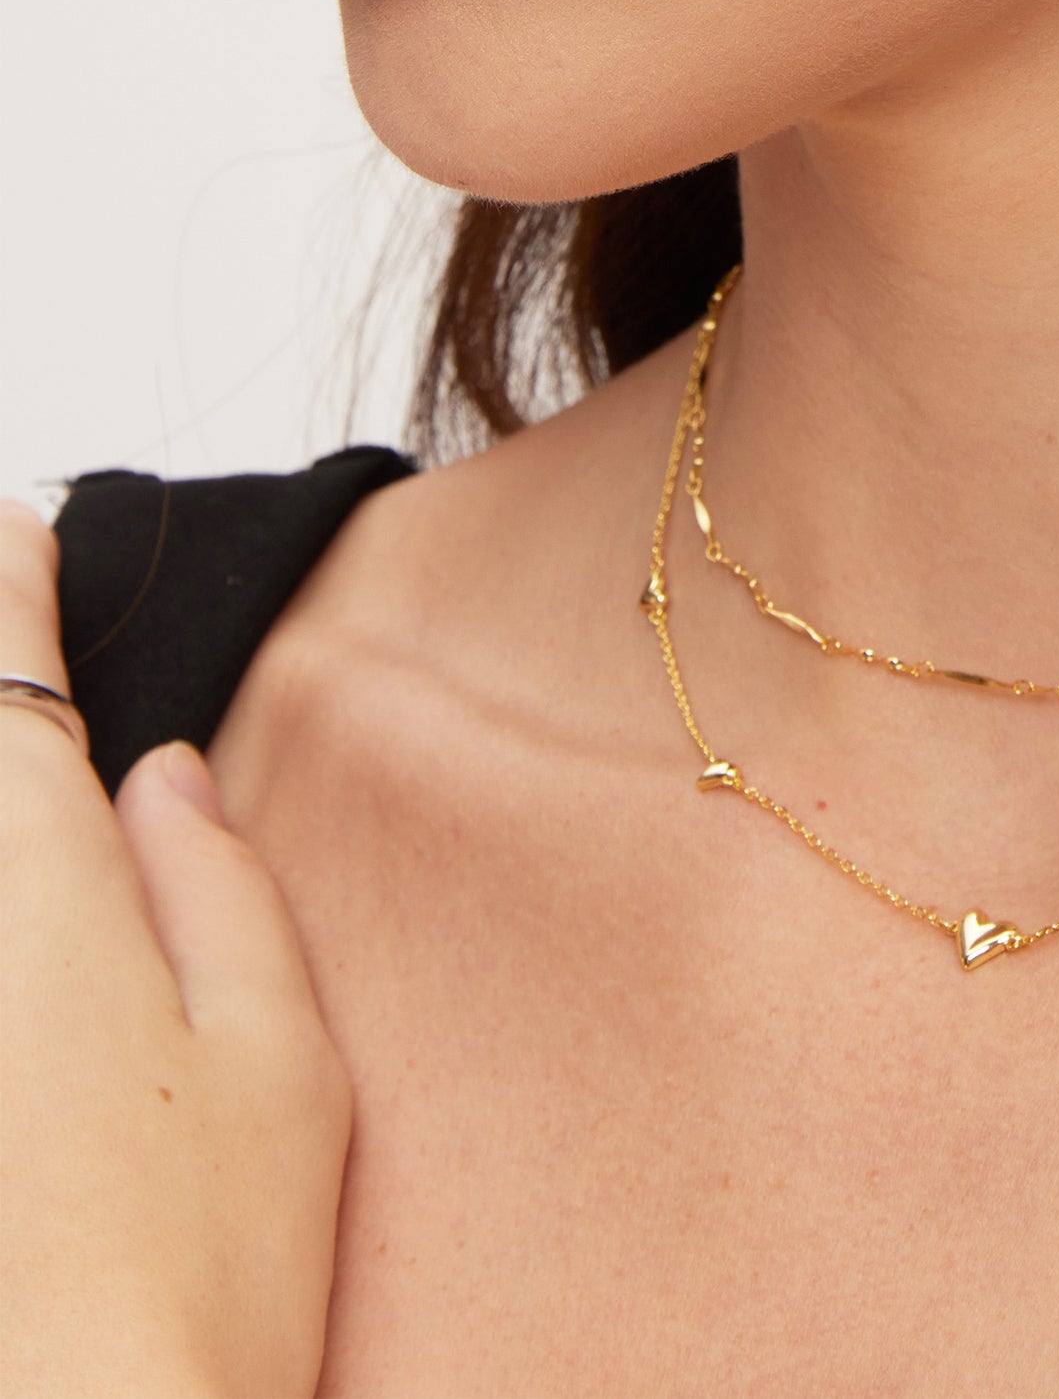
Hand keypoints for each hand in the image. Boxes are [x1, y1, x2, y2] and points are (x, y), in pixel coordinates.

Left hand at [0, 500, 348, 1398]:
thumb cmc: (191, 1287)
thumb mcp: (276, 1062)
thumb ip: (215, 888)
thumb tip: (159, 775)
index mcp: (47, 893)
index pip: (13, 686)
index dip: (11, 590)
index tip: (15, 525)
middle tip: (29, 688)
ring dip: (4, 806)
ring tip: (40, 806)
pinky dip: (14, 909)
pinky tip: (46, 954)